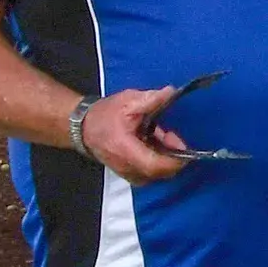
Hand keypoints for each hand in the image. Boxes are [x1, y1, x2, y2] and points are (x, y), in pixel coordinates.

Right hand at [75, 87, 190, 183]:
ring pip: (156, 175)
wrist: (84, 126)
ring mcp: (127, 172)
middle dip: (173, 156)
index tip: (183, 147)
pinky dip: (157, 160)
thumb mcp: (128, 101)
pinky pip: (149, 173)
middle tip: (171, 136)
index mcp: (125, 150)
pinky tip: (154, 144)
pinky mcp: (128, 173)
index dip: (174, 160)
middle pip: (159, 173)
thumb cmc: (104, 115)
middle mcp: (127, 166)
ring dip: (165, 158)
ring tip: (162, 137)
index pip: (155, 165)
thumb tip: (170, 92)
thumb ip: (151, 99)